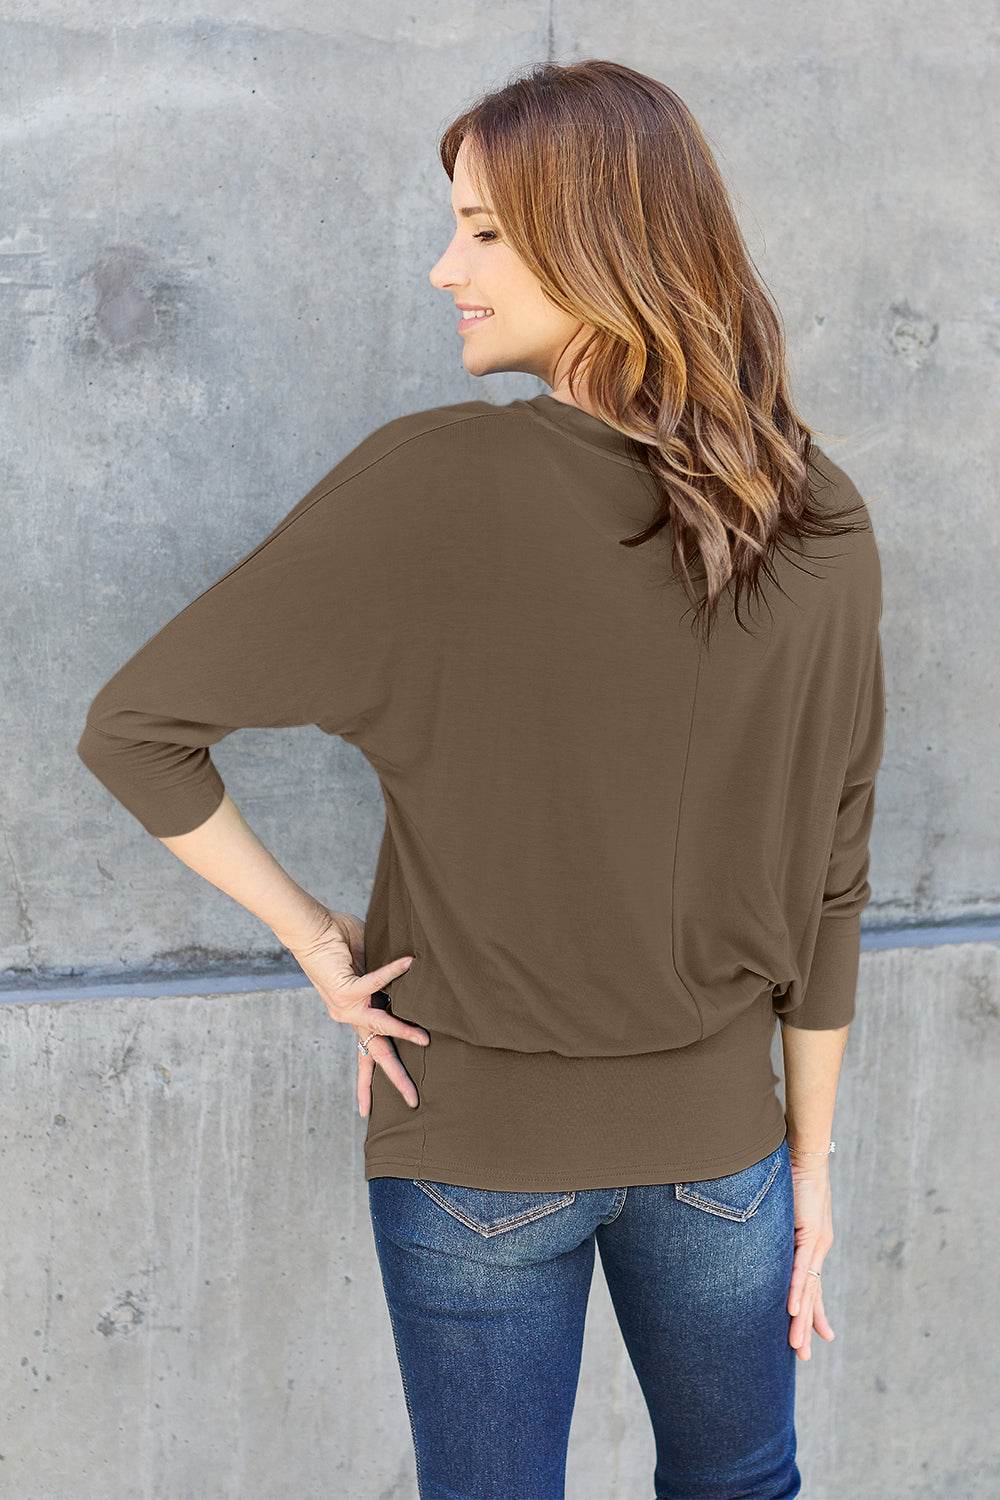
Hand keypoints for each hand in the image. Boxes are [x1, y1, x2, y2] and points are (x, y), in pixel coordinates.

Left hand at [283, 907, 429, 1116]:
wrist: (311, 930)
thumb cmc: (337, 943)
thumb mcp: (367, 965)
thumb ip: (384, 978)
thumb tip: (411, 974)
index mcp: (353, 1015)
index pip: (364, 1053)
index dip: (368, 1082)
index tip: (368, 1110)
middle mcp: (348, 1016)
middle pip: (373, 1055)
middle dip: (394, 1079)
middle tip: (412, 1102)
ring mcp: (346, 1005)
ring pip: (380, 1027)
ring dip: (403, 1032)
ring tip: (425, 1039)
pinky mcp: (346, 988)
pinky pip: (375, 984)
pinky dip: (393, 973)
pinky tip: (408, 963)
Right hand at [786, 1157, 836, 1360]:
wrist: (805, 1152)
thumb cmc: (792, 1174)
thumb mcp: (781, 1208)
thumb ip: (774, 1227)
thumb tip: (752, 1232)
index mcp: (811, 1244)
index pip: (811, 1285)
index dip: (812, 1311)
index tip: (818, 1335)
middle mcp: (817, 1248)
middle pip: (812, 1295)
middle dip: (808, 1326)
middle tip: (804, 1356)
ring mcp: (815, 1243)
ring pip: (808, 1290)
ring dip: (800, 1319)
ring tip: (797, 1347)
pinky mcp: (810, 1234)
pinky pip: (801, 1269)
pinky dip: (797, 1291)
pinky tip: (792, 1311)